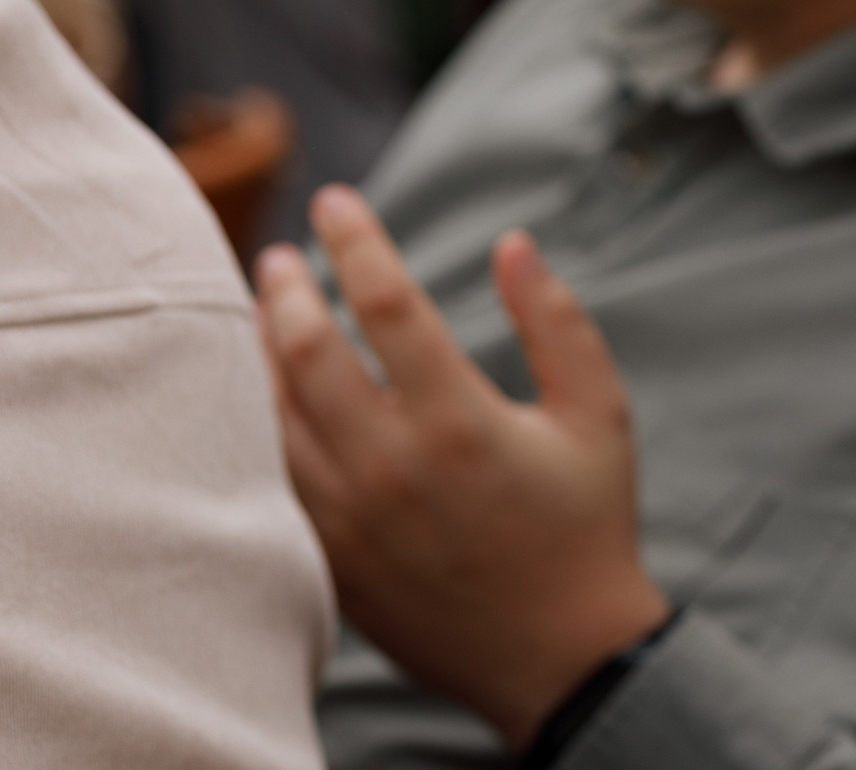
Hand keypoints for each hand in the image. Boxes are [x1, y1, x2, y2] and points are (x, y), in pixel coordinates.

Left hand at [257, 186, 669, 748]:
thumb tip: (513, 242)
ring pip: (271, 416)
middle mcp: (393, 467)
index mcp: (461, 422)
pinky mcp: (330, 560)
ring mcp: (350, 519)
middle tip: (277, 258)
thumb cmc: (586, 524)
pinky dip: (256, 425)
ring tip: (256, 315)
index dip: (355, 240)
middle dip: (283, 290)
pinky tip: (259, 397)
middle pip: (305, 352)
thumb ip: (557, 321)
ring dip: (256, 353)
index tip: (335, 199)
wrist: (558, 656)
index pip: (388, 303)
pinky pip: (270, 478)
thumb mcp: (599, 414)